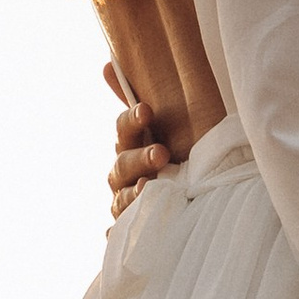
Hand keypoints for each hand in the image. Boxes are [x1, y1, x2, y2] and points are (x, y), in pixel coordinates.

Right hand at [107, 63, 182, 220]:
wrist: (191, 193)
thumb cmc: (174, 153)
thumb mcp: (163, 126)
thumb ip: (135, 99)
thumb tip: (107, 64)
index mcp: (129, 145)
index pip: (123, 130)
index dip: (132, 120)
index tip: (147, 110)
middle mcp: (124, 174)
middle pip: (122, 166)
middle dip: (140, 158)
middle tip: (162, 153)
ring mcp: (126, 202)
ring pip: (121, 199)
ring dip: (133, 194)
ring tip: (149, 189)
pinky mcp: (132, 228)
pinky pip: (121, 233)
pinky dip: (116, 234)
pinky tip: (113, 234)